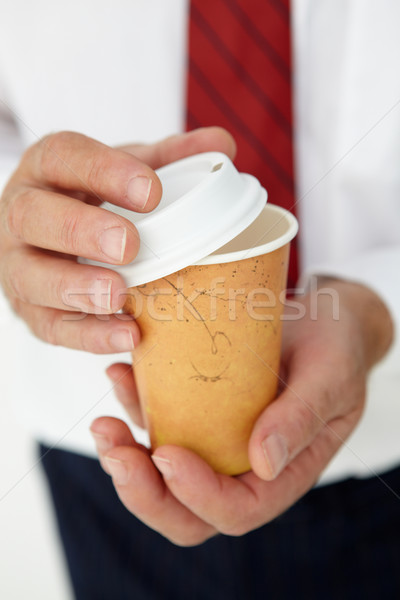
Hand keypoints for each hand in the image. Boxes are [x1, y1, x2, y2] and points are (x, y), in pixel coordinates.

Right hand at [0, 127, 235, 352]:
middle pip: (35, 216)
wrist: (60, 240)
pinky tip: (126, 334)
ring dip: (77, 288)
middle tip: (128, 246)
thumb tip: (222, 143)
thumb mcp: (126, 172)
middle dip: (82, 230)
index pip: (64, 157)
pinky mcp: (31, 309)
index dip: (104, 171)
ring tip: (119, 296)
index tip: (151, 191)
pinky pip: (50, 326)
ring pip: (31, 275)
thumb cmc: (96, 202)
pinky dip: (88, 334)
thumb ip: (170, 158)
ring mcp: (19, 264)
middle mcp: (22, 213)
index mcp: (48, 169)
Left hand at [91, 277, 392, 545]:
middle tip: (116, 451)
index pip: (238, 510)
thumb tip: (264, 463)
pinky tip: (119, 374)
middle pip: (187, 511)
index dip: (198, 495)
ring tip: (104, 425)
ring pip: (161, 475)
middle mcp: (244, 466)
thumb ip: (301, 418)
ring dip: (124, 457)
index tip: (169, 454)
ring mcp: (215, 441)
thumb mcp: (329, 376)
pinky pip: (157, 421)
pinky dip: (130, 406)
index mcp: (283, 471)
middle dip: (144, 493)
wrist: (321, 318)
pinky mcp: (196, 411)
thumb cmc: (335, 347)